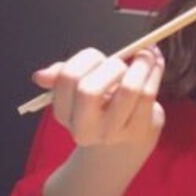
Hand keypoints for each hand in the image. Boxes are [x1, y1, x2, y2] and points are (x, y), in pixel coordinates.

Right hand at [31, 47, 164, 149]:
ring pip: (128, 89)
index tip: (98, 56)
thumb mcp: (79, 93)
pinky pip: (148, 95)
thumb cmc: (102, 106)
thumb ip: (63, 78)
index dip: (85, 60)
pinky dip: (154, 71)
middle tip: (121, 62)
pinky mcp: (139, 130)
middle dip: (109, 67)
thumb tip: (39, 76)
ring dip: (139, 65)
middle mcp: (86, 128)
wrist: (128, 140)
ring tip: (146, 55)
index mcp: (65, 113)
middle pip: (89, 90)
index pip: (68, 80)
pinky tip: (156, 61)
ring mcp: (114, 133)